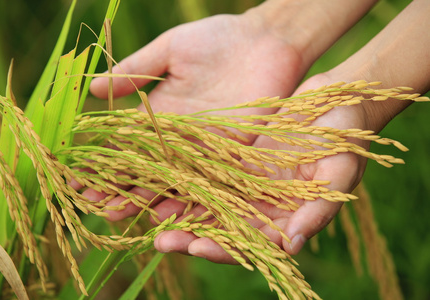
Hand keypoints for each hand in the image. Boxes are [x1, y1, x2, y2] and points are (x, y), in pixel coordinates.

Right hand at [86, 13, 311, 256]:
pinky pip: (208, 182)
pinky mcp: (233, 155)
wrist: (267, 42)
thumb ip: (137, 69)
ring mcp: (206, 149)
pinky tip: (166, 214)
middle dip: (119, 186)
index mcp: (161, 113)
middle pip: (145, 168)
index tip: (78, 178)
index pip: (126, 143)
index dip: (103, 160)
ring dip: (146, 199)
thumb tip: (92, 87)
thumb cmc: (218, 38)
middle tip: (93, 205)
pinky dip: (188, 199)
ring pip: (172, 181)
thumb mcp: (172, 49)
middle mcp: (180, 137)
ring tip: (119, 216)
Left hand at [151, 74, 371, 262]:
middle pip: (225, 230)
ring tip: (151, 216)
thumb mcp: (339, 170)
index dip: (226, 249)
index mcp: (289, 218)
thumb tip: (292, 247)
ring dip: (183, 213)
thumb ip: (319, 209)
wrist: (335, 103)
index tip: (198, 247)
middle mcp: (265, 207)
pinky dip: (188, 181)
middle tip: (161, 241)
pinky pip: (209, 175)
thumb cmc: (346, 137)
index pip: (254, 244)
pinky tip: (163, 182)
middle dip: (193, 237)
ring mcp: (249, 186)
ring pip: (211, 205)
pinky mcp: (238, 162)